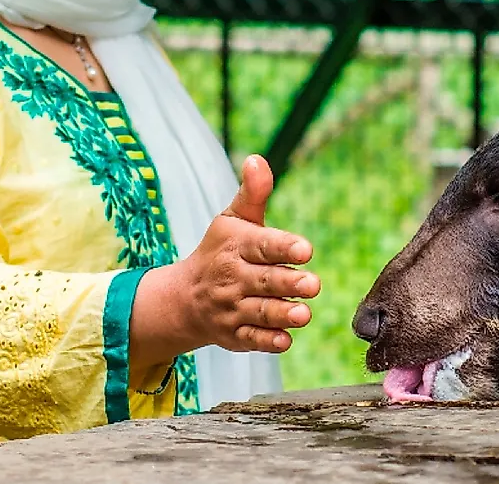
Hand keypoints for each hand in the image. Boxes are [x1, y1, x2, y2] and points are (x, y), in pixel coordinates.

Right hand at [131, 154, 319, 364]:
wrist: (184, 298)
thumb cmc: (221, 251)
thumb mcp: (233, 219)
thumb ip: (253, 193)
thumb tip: (257, 158)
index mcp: (236, 246)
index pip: (262, 245)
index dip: (283, 247)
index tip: (306, 249)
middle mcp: (233, 278)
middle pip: (265, 281)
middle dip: (289, 283)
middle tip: (314, 284)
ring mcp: (232, 308)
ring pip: (260, 312)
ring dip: (282, 313)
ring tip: (305, 313)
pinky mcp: (234, 335)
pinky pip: (251, 340)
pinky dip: (267, 341)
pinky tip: (285, 340)